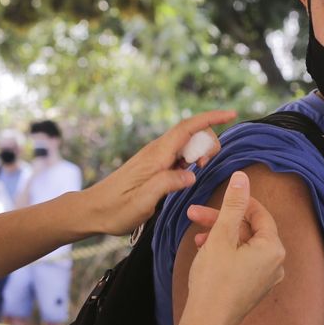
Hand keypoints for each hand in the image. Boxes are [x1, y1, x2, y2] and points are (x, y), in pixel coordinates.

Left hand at [81, 111, 231, 235]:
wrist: (92, 210)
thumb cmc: (115, 209)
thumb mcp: (142, 202)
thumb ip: (166, 184)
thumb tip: (191, 174)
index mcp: (155, 156)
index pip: (187, 128)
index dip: (211, 118)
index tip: (232, 114)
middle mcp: (156, 152)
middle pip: (191, 133)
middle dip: (208, 142)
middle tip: (206, 166)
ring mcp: (154, 157)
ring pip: (186, 144)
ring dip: (200, 152)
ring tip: (198, 171)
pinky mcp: (153, 165)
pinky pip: (178, 155)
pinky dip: (190, 160)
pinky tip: (187, 175)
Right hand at [184, 171, 284, 324]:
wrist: (207, 324)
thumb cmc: (214, 281)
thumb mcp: (221, 237)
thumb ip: (232, 205)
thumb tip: (242, 178)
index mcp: (273, 248)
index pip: (258, 213)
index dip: (236, 202)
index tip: (213, 198)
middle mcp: (275, 264)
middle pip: (248, 230)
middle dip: (220, 220)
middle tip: (194, 214)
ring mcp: (265, 278)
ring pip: (243, 246)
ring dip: (220, 236)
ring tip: (197, 238)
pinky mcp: (253, 289)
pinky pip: (242, 262)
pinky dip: (224, 253)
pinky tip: (205, 253)